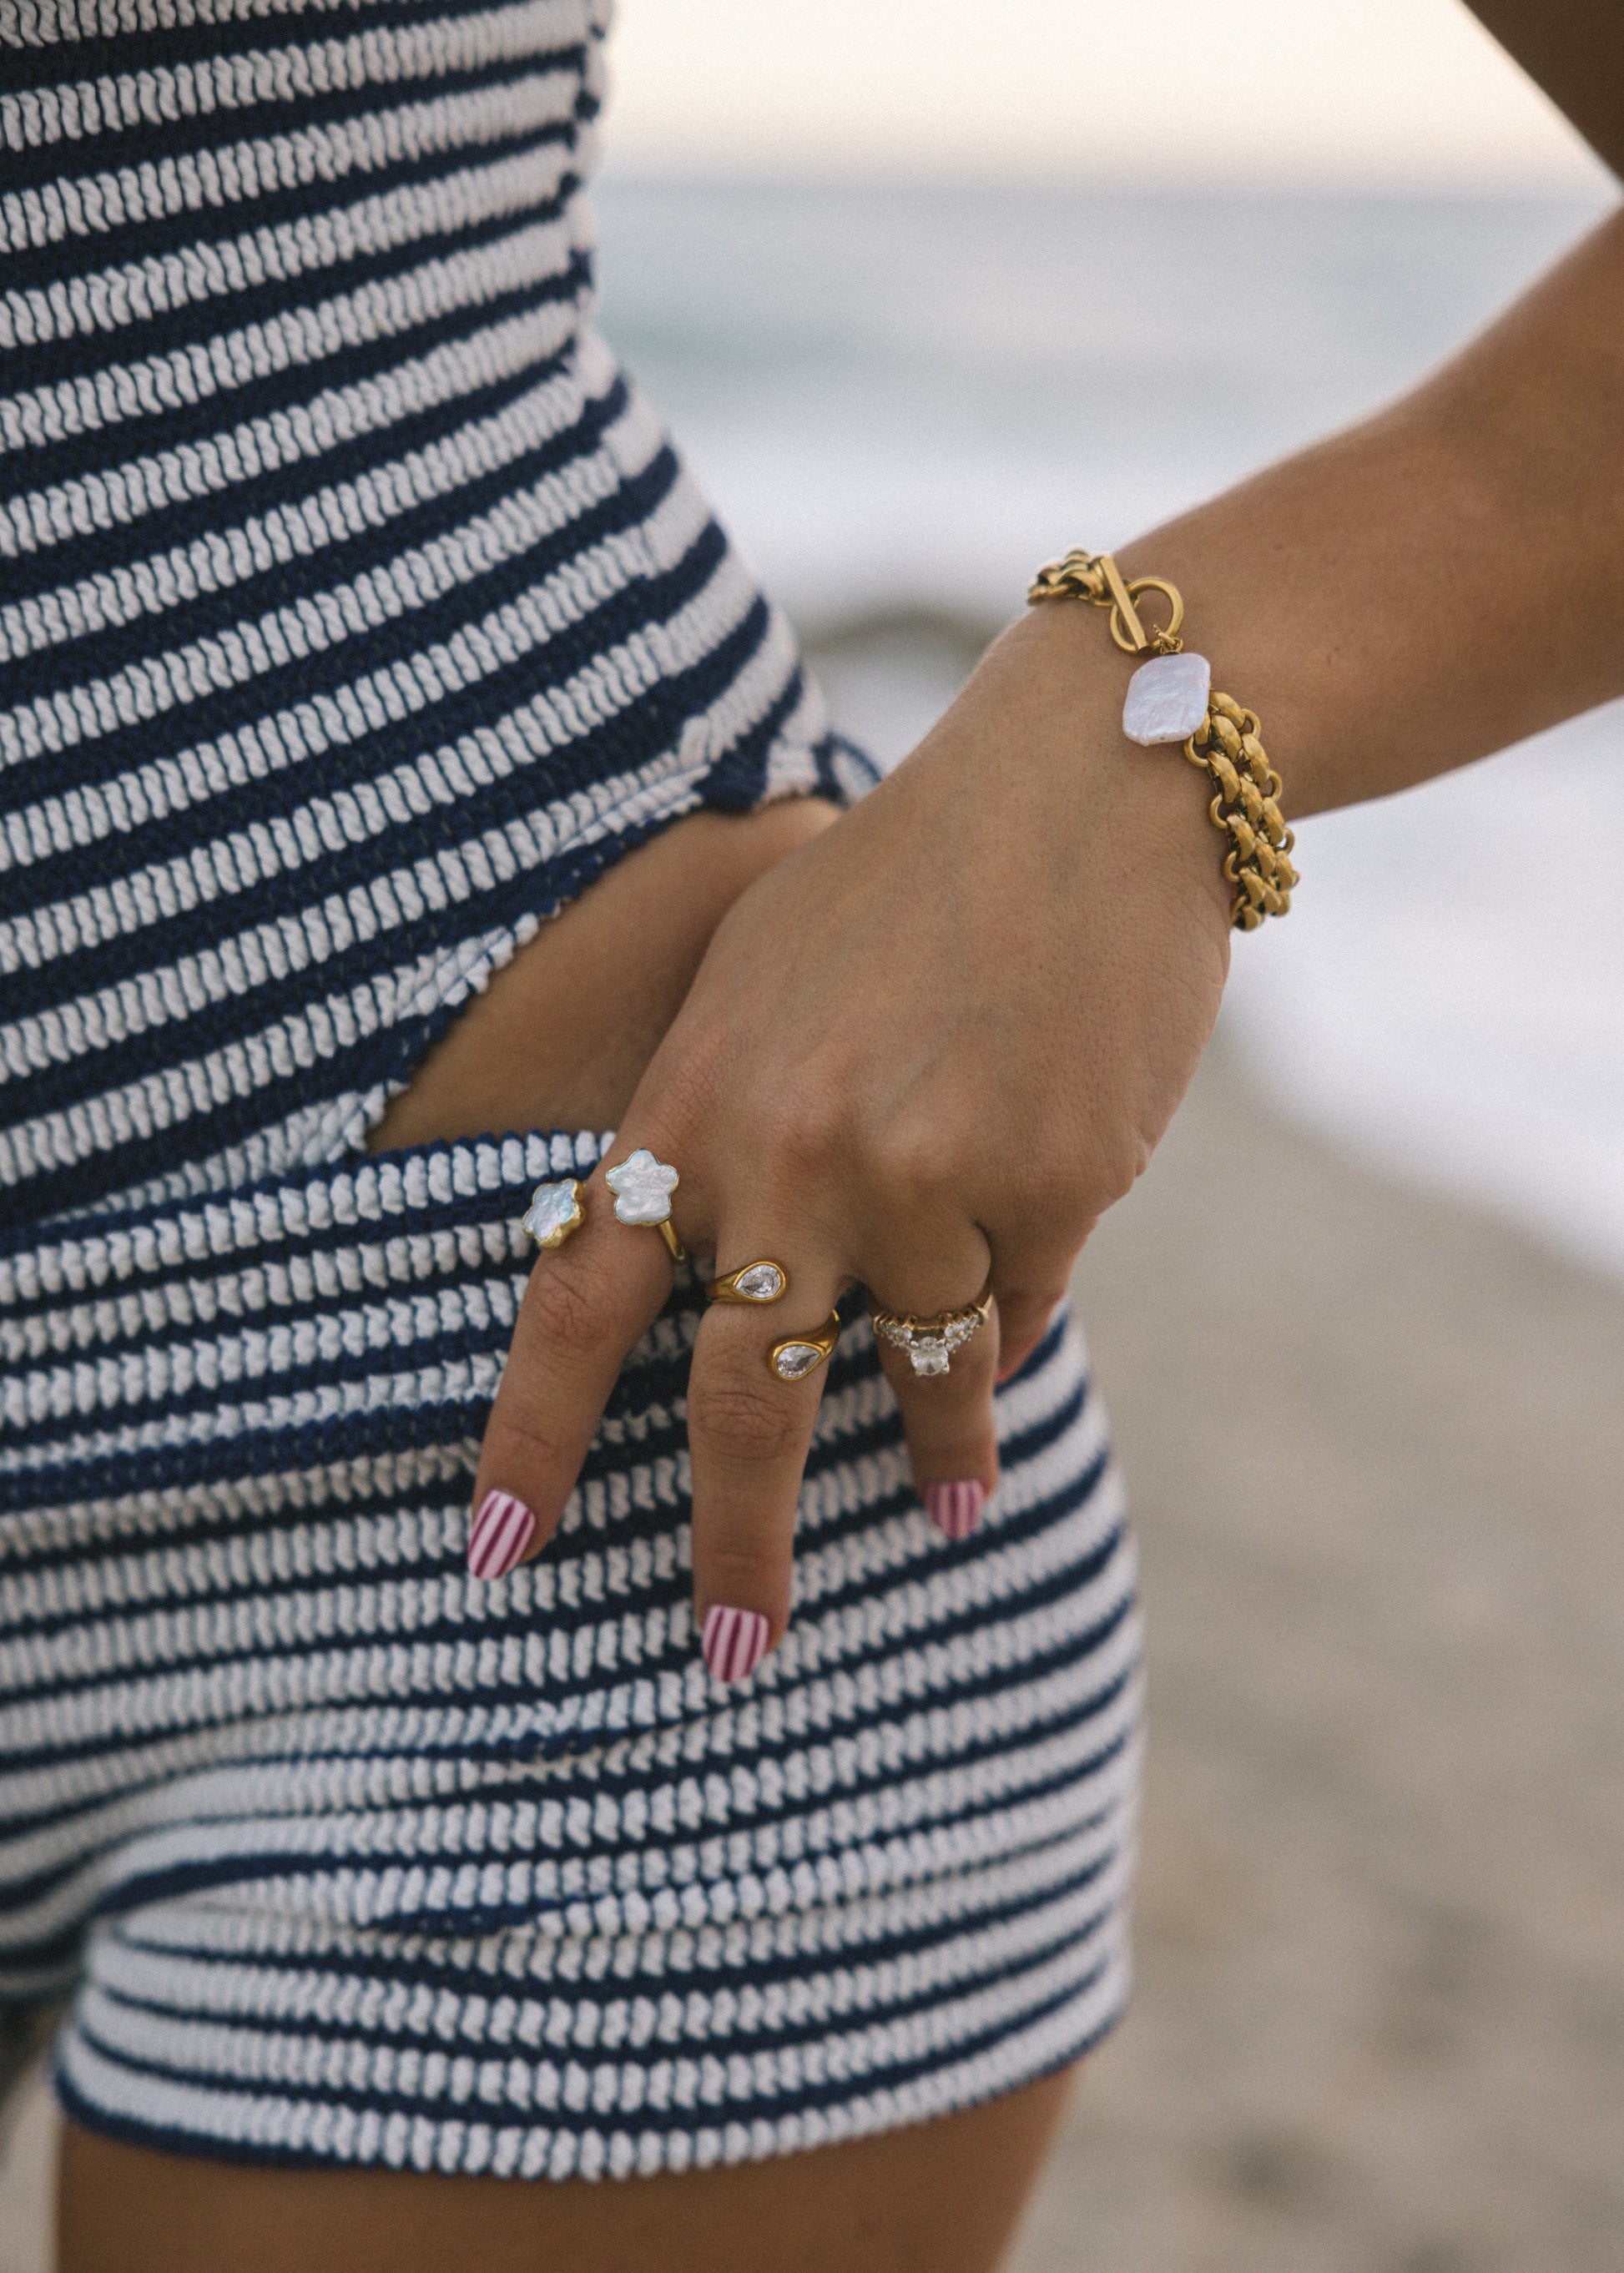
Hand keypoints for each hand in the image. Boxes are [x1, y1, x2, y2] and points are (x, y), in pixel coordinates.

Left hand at [468, 604, 1233, 1674]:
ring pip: (915, 1367)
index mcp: (695, 1099)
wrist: (1094, 784)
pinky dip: (1010, 1329)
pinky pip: (1017, 1312)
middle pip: (742, 1404)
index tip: (496, 1556)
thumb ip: (718, 1126)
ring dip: (931, 1446)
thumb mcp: (761, 977)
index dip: (529, 1441)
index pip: (576, 1302)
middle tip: (732, 1653)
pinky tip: (1017, 1324)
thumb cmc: (911, 882)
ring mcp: (925, 1180)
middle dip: (736, 1550)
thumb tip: (723, 1284)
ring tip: (945, 1507)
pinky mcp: (1051, 1190)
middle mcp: (793, 1156)